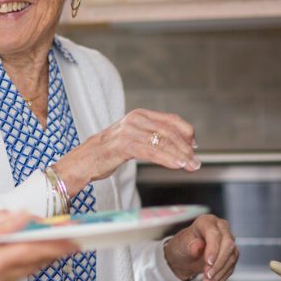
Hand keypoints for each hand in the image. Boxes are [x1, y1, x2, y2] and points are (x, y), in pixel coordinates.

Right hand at [0, 212, 77, 280]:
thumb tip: (24, 218)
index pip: (32, 252)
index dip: (56, 244)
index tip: (74, 238)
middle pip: (34, 263)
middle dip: (55, 251)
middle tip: (75, 239)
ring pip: (26, 271)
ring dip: (42, 257)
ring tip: (58, 244)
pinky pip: (14, 276)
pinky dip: (24, 263)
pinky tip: (28, 253)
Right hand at [55, 109, 199, 194]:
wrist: (84, 160)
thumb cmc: (109, 151)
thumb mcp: (133, 138)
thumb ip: (153, 137)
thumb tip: (180, 145)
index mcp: (140, 115)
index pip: (171, 120)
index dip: (187, 133)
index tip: (195, 146)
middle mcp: (136, 119)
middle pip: (170, 132)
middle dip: (186, 148)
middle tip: (196, 161)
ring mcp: (129, 131)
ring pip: (162, 142)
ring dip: (180, 155)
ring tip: (190, 166)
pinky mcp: (124, 145)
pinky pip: (151, 151)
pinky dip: (167, 158)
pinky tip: (177, 165)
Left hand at [163, 215, 238, 280]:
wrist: (185, 256)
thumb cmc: (182, 246)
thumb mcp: (181, 246)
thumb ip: (190, 246)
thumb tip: (197, 246)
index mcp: (207, 222)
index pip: (214, 234)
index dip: (213, 249)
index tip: (208, 263)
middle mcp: (221, 228)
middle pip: (227, 245)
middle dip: (218, 263)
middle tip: (207, 275)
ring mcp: (228, 240)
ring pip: (232, 257)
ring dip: (220, 272)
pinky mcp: (232, 253)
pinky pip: (232, 266)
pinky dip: (223, 276)